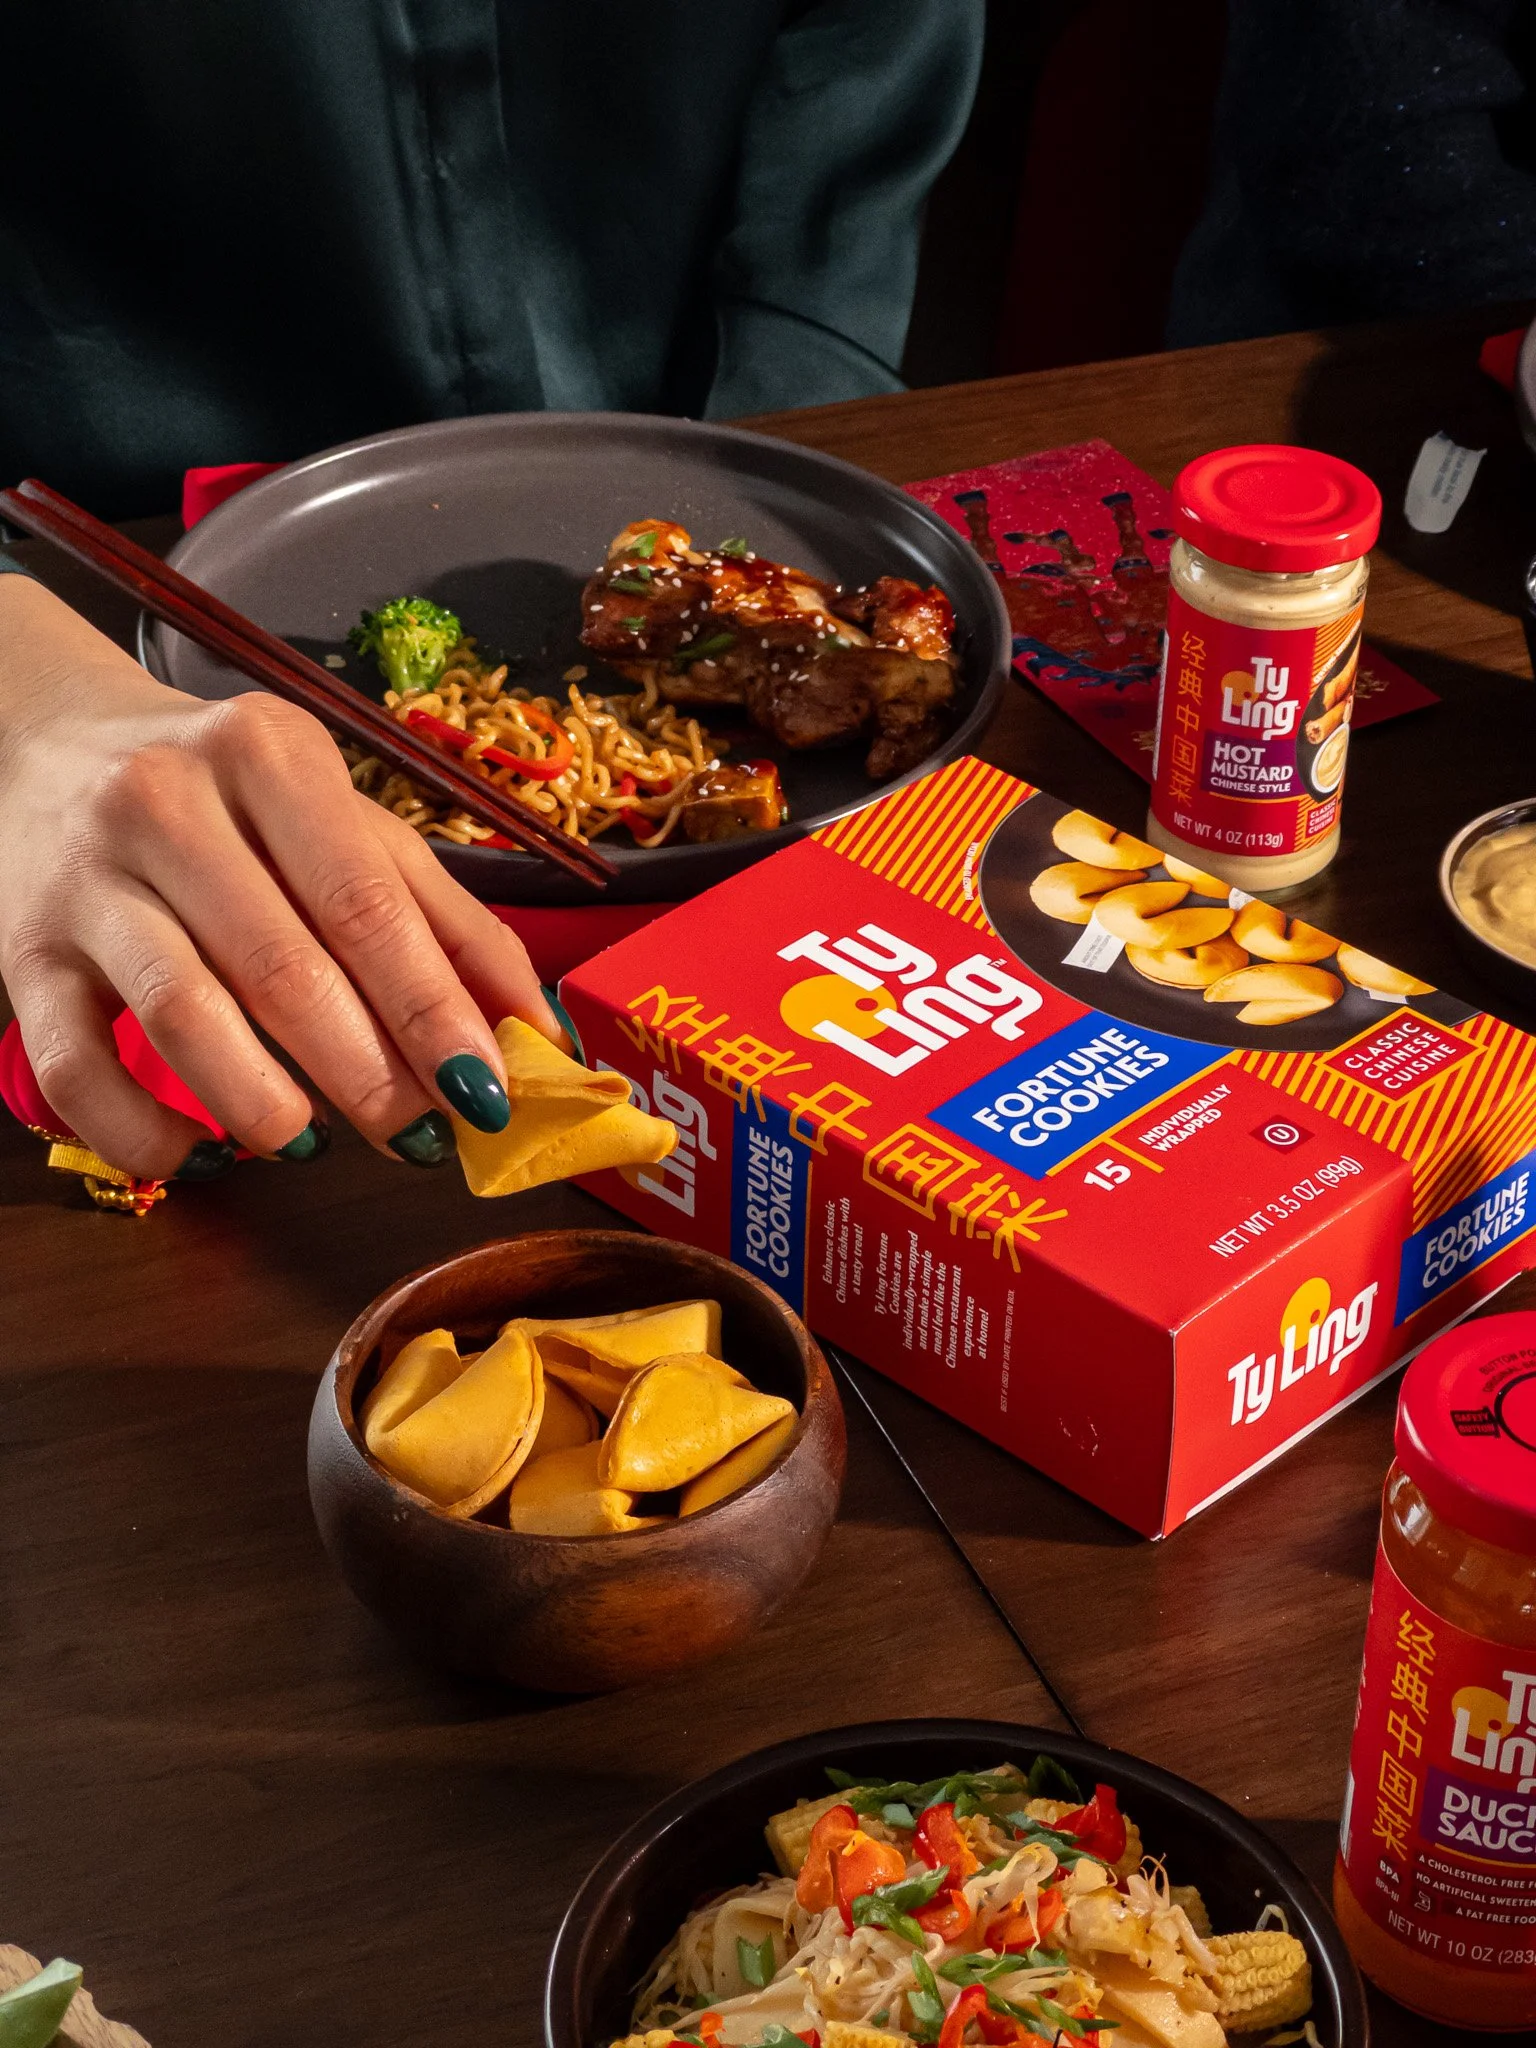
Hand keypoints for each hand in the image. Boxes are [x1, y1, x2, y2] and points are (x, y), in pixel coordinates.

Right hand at [0, 576, 560, 1178]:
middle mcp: (168, 803)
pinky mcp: (19, 954)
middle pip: (284, 968)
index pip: (366, 905)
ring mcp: (86, 879)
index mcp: (270, 757)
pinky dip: (148, 1135)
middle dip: (367, 1076)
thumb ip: (448, 919)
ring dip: (267, 1106)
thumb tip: (538, 1029)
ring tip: (315, 1145)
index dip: (432, 1011)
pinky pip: (77, 1072)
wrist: (42, 744)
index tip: (486, 1090)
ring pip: (182, 1018)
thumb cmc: (231, 800)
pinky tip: (209, 1154)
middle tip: (417, 1137)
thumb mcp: (347, 824)